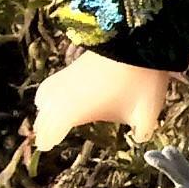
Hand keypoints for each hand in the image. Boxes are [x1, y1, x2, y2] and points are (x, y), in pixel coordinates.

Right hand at [32, 50, 177, 152]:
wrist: (137, 40)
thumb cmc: (139, 82)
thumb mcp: (145, 114)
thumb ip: (141, 131)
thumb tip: (140, 138)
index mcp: (68, 113)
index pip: (49, 134)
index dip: (48, 141)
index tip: (46, 148)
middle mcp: (57, 97)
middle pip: (43, 117)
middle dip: (46, 127)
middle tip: (49, 137)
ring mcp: (62, 78)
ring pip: (43, 98)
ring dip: (47, 108)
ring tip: (55, 117)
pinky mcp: (71, 64)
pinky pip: (53, 84)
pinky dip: (54, 93)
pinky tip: (67, 96)